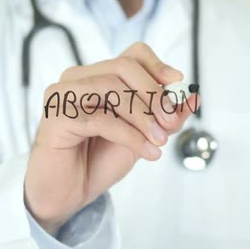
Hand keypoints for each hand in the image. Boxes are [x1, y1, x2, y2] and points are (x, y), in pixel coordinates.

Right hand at [24, 42, 200, 233]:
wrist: (67, 193)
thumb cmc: (97, 161)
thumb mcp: (141, 135)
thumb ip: (164, 116)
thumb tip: (193, 98)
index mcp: (96, 77)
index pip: (131, 55)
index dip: (157, 66)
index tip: (178, 83)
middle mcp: (77, 79)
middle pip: (124, 67)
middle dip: (154, 94)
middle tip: (171, 122)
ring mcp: (62, 94)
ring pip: (113, 88)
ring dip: (144, 116)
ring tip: (159, 141)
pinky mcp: (56, 116)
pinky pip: (101, 118)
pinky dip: (131, 135)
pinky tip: (146, 152)